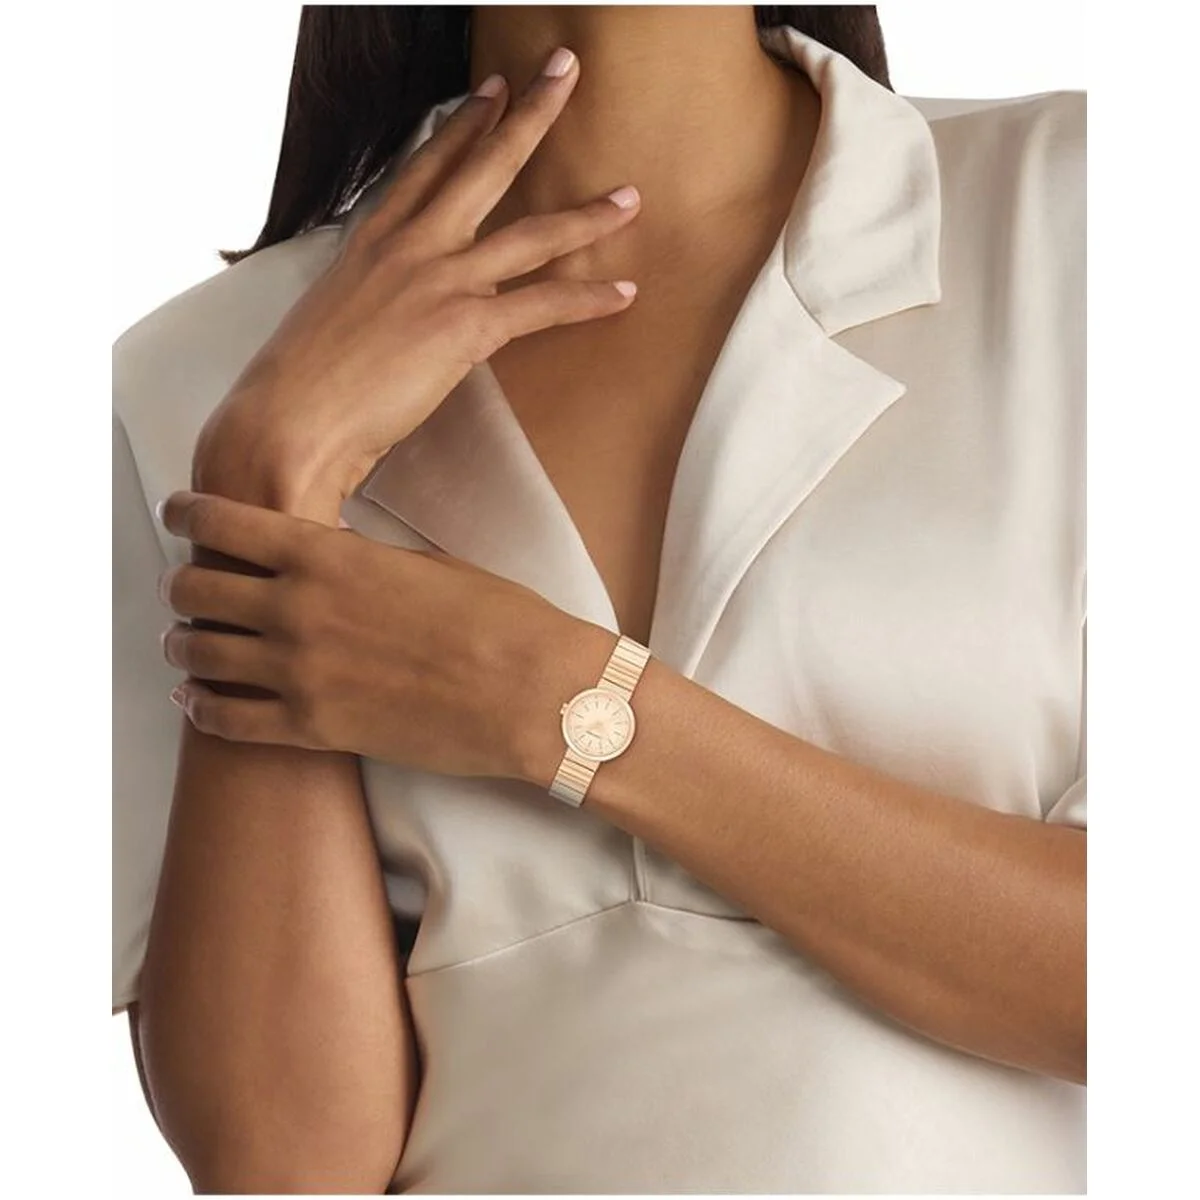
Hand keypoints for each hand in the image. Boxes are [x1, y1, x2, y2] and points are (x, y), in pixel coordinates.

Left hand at [155, 490, 602, 781]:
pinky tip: (197, 700)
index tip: (176, 511)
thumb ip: (357, 561)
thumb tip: (328, 558)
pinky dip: (201, 708)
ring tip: (185, 644)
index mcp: (326, 555)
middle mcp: (296, 609)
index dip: (187, 513)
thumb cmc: (497, 619)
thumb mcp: (422, 564)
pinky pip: (225, 721)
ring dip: (183, 645)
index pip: (223, 523)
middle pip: (194, 588)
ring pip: (197, 654)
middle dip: (182, 585)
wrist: (531, 692)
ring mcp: (299, 673)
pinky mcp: (313, 729)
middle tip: (185, 587)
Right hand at [193, 45, 641, 519]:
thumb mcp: (331, 317)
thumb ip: (368, 297)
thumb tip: (384, 311)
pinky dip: (587, 300)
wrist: (288, 421)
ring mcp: (439, 281)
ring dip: (587, 217)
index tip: (491, 90)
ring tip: (629, 198)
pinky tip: (623, 294)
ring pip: (530, 234)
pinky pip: (542, 305)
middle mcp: (409, 246)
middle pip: (484, 166)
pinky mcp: (463, 327)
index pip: (427, 165)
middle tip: (565, 70)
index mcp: (372, 239)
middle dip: (531, 115)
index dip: (464, 123)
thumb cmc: (301, 384)